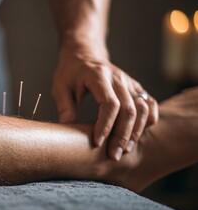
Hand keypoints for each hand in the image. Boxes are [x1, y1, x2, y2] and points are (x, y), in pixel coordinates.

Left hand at [52, 43, 157, 160]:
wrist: (84, 54)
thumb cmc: (70, 72)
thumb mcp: (60, 87)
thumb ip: (65, 106)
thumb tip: (66, 128)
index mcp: (98, 76)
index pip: (109, 104)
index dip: (105, 125)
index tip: (97, 142)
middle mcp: (118, 78)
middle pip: (129, 109)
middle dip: (122, 135)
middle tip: (114, 155)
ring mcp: (129, 81)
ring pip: (142, 108)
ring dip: (136, 131)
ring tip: (125, 149)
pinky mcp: (135, 86)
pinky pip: (149, 103)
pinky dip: (148, 119)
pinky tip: (139, 134)